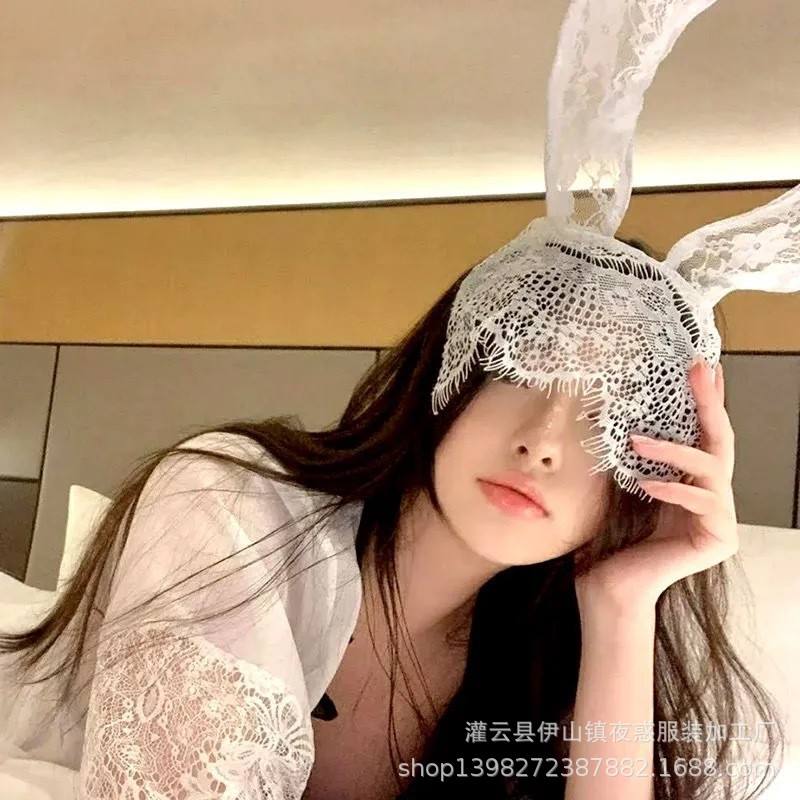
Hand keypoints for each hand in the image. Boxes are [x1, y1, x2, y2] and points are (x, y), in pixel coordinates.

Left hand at [575, 358, 738, 610]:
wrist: (607, 587)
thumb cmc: (608, 538)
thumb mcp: (618, 485)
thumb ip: (628, 455)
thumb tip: (611, 408)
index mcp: (689, 482)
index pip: (701, 433)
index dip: (704, 400)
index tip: (701, 366)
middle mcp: (710, 496)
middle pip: (719, 441)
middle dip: (709, 403)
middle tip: (698, 371)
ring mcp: (720, 518)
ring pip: (713, 469)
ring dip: (674, 451)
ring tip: (636, 442)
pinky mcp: (720, 539)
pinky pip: (703, 502)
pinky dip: (674, 489)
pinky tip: (646, 483)